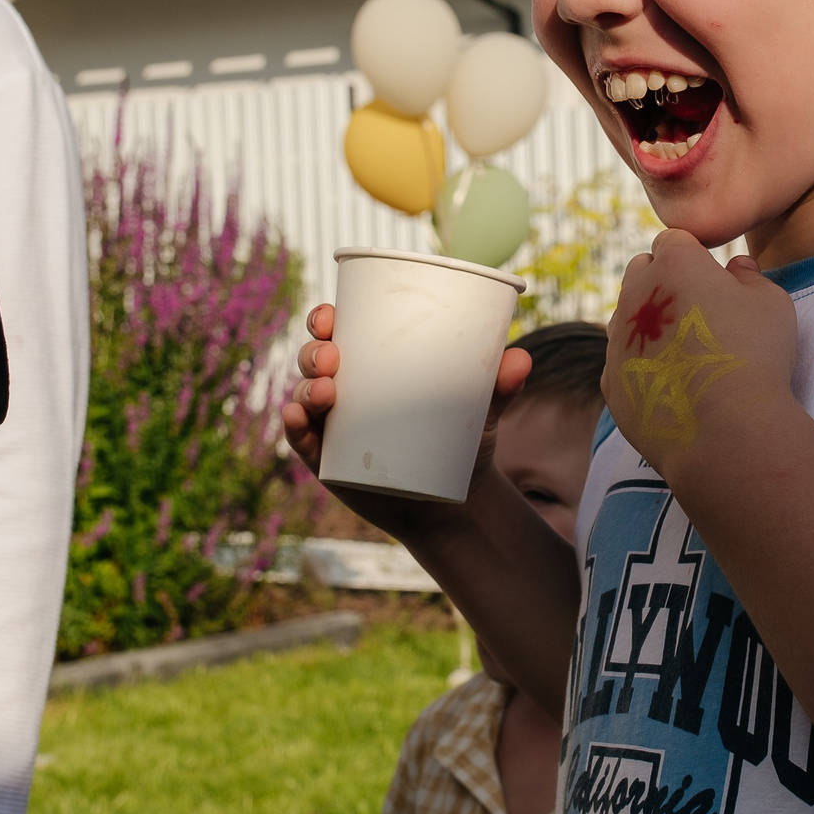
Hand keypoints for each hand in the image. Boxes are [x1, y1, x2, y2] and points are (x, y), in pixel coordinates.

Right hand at [281, 303, 532, 541]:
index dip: (325, 318)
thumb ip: (500, 386)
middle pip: (314, 359)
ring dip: (305, 385)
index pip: (338, 332)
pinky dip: (292, 424)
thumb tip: (521, 359)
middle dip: (314, 349)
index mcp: (371, 365)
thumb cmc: (459, 440)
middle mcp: (343, 388)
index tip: (332, 314)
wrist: (451, 499)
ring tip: (327, 391)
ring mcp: (331, 424)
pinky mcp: (327, 460)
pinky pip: (301, 438)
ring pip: (304, 394)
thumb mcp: (479, 411)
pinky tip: (294, 415)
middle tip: (333, 356)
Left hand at [605, 231, 798, 480]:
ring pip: (626, 316)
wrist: (726, 430)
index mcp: (675, 264)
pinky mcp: (611, 380)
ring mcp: (618, 338)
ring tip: (685, 351)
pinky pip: (622, 361)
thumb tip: (735, 267)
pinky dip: (641, 365)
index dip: (693, 256)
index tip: (712, 279)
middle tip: (697, 311)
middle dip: (662, 281)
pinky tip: (672, 385)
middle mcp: (636, 294)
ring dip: (648, 323)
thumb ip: (750, 277)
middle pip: (641, 271)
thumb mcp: (772, 304)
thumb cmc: (756, 357)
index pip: (673, 241)